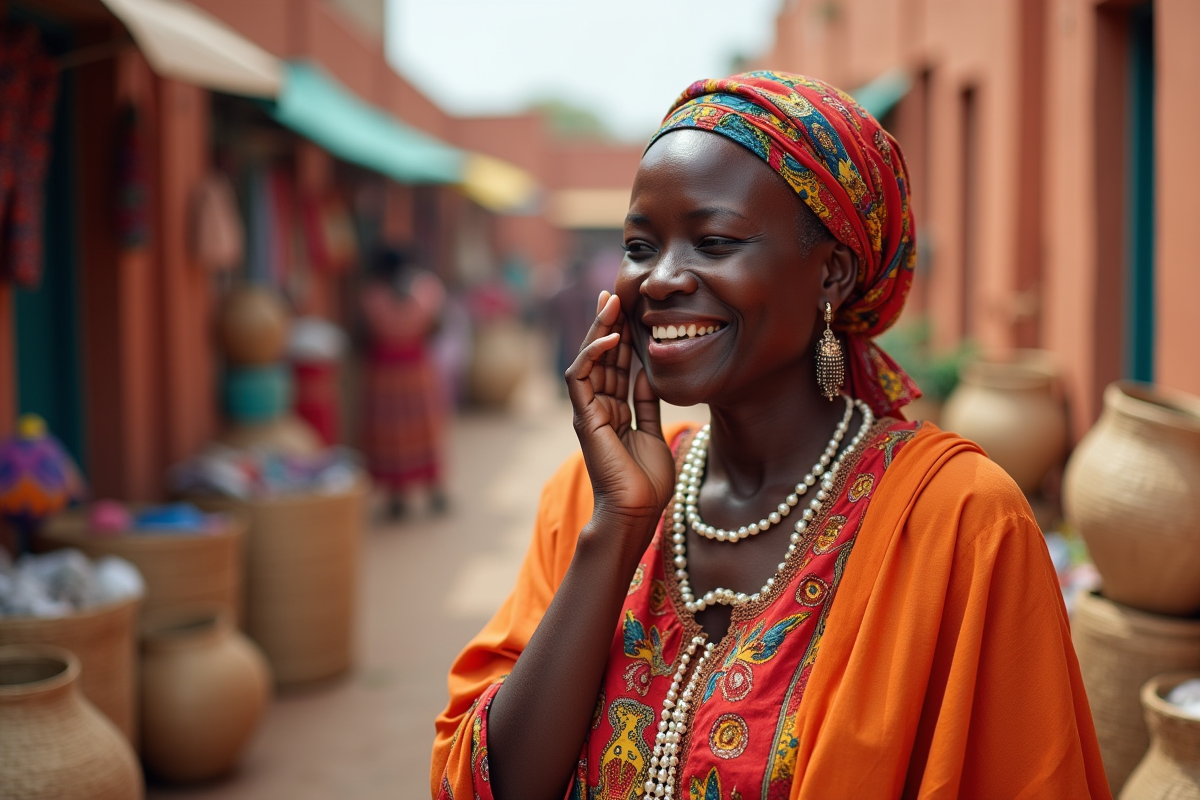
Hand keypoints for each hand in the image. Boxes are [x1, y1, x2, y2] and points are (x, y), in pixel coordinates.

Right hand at [566, 292, 675, 540]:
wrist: (637, 511)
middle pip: (601, 357)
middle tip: (615, 293)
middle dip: (608, 324)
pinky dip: (593, 354)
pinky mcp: (584, 417)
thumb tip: (648, 373)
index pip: (616, 364)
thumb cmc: (647, 482)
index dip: (623, 336)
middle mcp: (598, 407)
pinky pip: (581, 377)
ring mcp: (588, 412)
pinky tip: (610, 336)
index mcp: (614, 411)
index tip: (631, 309)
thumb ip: (647, 403)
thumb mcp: (653, 430)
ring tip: (611, 302)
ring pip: (589, 360)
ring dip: (599, 330)